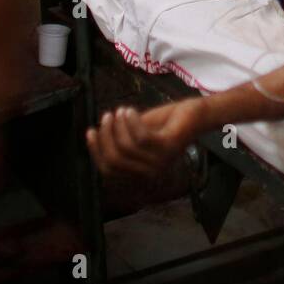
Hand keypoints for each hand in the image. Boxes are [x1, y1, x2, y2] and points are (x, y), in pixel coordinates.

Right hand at [86, 99, 205, 177]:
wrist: (194, 114)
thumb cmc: (164, 124)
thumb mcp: (135, 133)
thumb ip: (117, 138)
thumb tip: (93, 136)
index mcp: (140, 173)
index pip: (109, 170)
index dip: (96, 151)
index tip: (90, 131)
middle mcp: (150, 173)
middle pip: (115, 159)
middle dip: (106, 136)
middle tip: (107, 116)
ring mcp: (160, 161)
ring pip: (126, 147)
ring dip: (119, 125)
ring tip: (121, 110)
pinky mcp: (168, 147)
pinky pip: (141, 138)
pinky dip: (132, 121)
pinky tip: (130, 110)